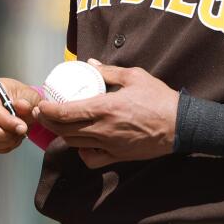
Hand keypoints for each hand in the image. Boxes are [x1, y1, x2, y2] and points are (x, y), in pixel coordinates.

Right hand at [0, 77, 40, 153]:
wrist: (20, 107)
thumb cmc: (22, 98)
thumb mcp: (30, 96)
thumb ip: (27, 101)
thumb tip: (21, 105)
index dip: (7, 121)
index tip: (21, 127)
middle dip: (4, 134)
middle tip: (19, 132)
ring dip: (5, 142)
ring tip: (17, 135)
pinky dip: (2, 146)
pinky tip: (11, 138)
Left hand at [33, 61, 177, 168]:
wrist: (181, 126)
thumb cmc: (159, 99)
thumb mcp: (134, 76)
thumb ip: (108, 71)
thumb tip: (88, 64)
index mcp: (105, 108)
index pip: (66, 113)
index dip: (48, 111)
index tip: (41, 105)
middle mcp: (103, 130)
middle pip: (64, 131)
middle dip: (49, 122)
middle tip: (43, 113)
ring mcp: (110, 146)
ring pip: (75, 144)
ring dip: (62, 135)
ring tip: (57, 124)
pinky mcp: (118, 157)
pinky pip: (91, 159)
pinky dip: (81, 152)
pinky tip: (81, 142)